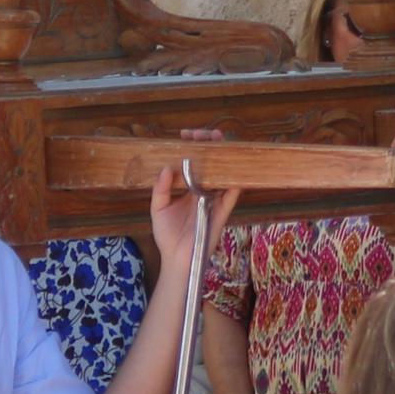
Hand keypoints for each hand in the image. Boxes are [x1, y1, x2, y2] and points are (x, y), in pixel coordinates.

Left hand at [147, 135, 239, 271]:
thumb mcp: (158, 208)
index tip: (186, 135)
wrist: (177, 260)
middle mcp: (204, 191)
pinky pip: (232, 194)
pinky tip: (234, 166)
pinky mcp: (222, 211)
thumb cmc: (167, 235)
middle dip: (209, 145)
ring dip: (224, 156)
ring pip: (223, 173)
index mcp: (189, 189)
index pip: (193, 162)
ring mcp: (214, 200)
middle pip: (211, 163)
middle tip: (202, 133)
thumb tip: (167, 167)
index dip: (191, 147)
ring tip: (219, 140)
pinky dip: (235, 180)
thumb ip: (161, 188)